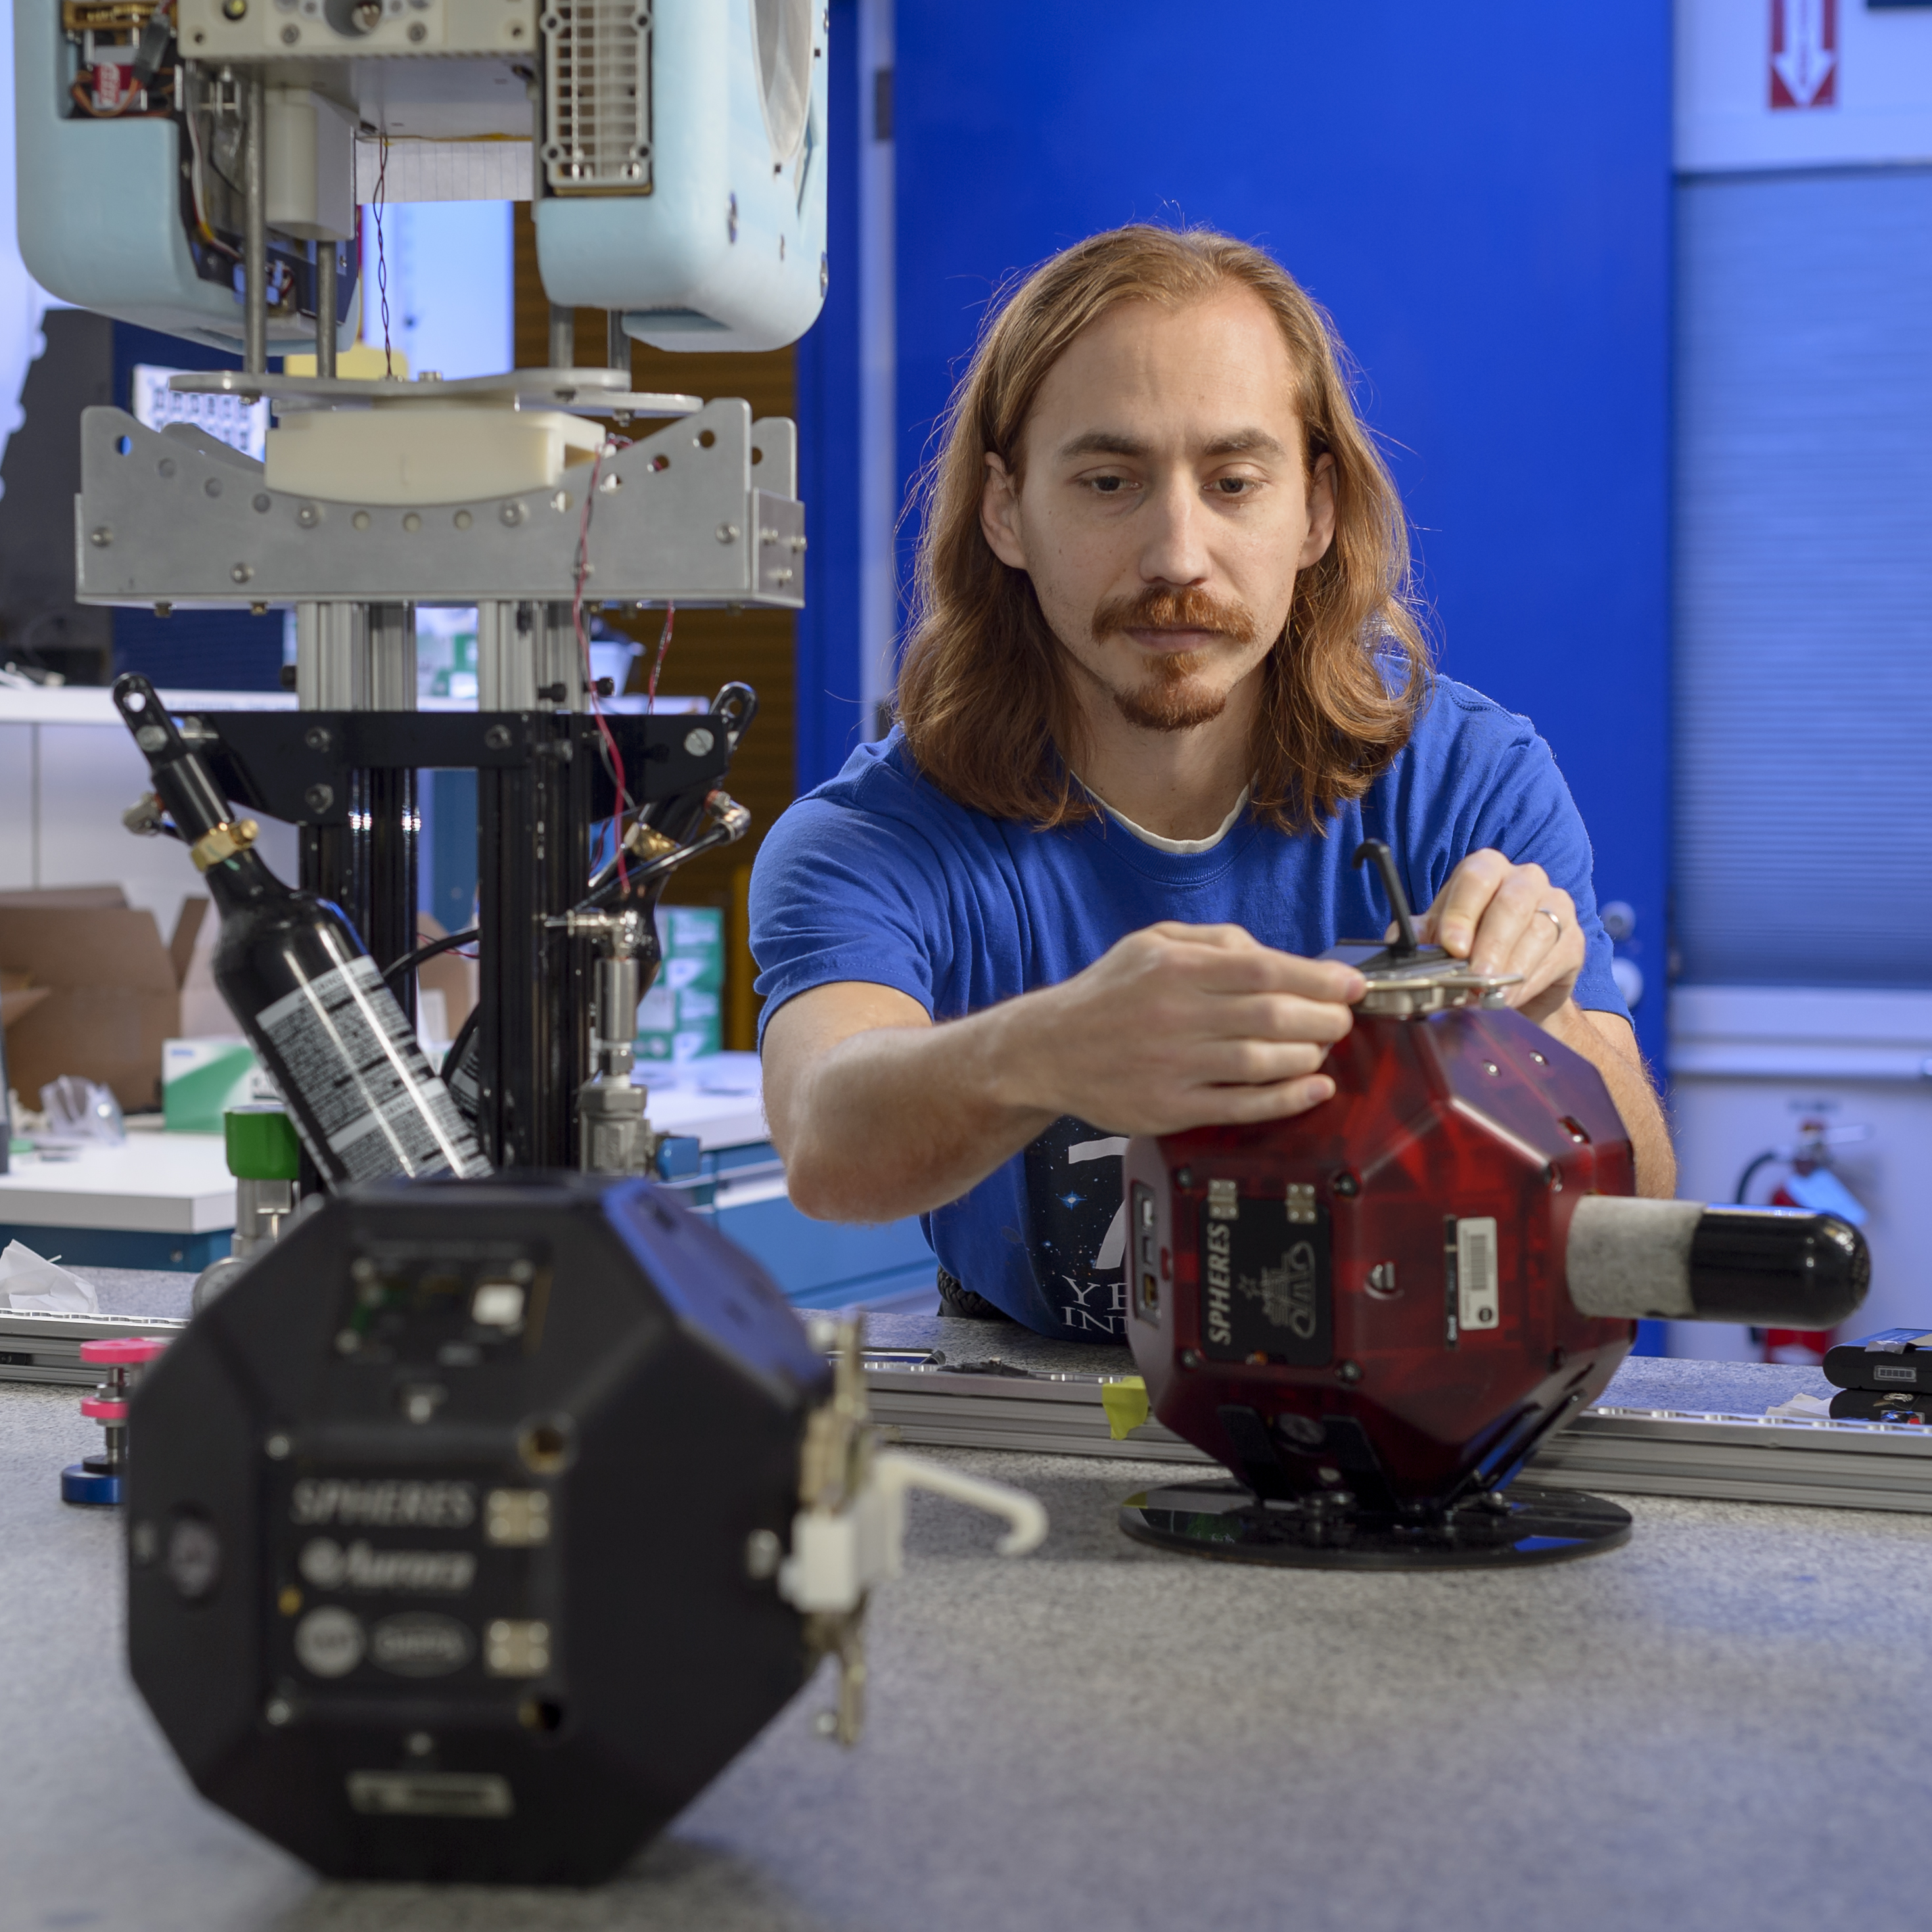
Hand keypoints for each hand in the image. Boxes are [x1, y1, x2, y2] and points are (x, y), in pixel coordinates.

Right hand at [999, 922, 1364, 1134]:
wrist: (1046, 1050)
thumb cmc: (1107, 994)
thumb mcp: (1151, 942)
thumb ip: (1213, 940)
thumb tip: (1272, 955)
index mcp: (1174, 967)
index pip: (1265, 970)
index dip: (1319, 979)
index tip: (1351, 986)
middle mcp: (1174, 1014)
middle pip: (1273, 1016)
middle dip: (1324, 1018)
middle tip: (1343, 1020)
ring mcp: (1172, 1066)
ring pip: (1263, 1062)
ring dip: (1309, 1056)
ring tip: (1322, 1048)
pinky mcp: (1168, 1108)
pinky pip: (1242, 1106)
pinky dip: (1287, 1100)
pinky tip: (1313, 1089)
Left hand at [1414, 850, 1583, 1024]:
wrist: (1513, 982)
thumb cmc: (1470, 950)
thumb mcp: (1439, 939)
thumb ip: (1419, 935)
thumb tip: (1402, 939)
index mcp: (1485, 869)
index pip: (1475, 878)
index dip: (1461, 913)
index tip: (1451, 947)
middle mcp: (1524, 879)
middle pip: (1511, 903)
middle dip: (1491, 944)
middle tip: (1475, 978)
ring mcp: (1555, 905)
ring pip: (1539, 931)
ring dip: (1511, 968)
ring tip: (1490, 996)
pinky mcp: (1573, 939)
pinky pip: (1555, 958)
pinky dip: (1529, 982)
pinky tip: (1510, 998)